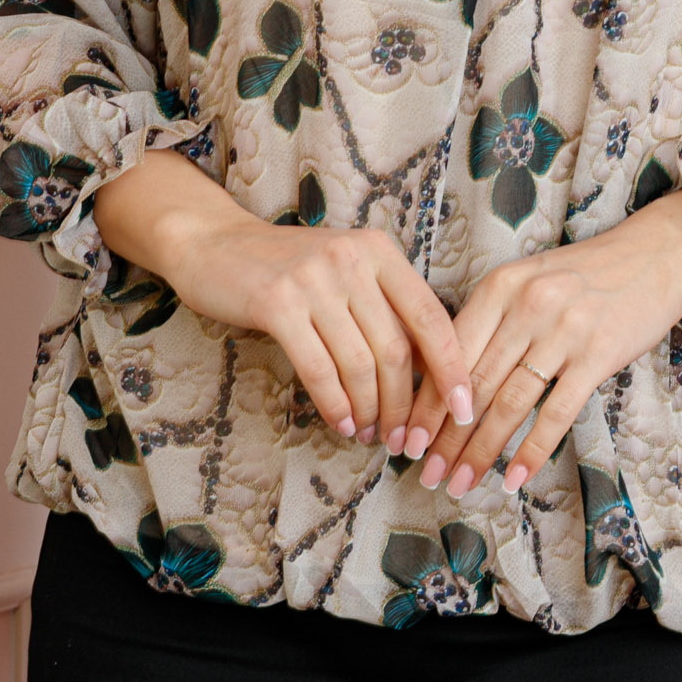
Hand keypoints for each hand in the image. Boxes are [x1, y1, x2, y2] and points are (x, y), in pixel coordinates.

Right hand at [94, 152, 475, 449]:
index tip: (465, 411)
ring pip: (360, 364)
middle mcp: (352, 259)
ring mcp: (314, 279)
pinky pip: (319, 369)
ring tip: (372, 434)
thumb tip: (430, 374)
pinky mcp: (277, 303)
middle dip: (407, 405)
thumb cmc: (288, 267)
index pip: (431, 317)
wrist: (215, 243)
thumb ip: (385, 308)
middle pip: (397, 349)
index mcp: (379, 250)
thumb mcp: (346, 270)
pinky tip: (342, 423)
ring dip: (372, 411)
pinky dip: (336, 405)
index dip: (453, 369)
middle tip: (407, 439)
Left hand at [399, 189, 681, 497]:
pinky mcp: (598, 355)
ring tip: (460, 483)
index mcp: (499, 286)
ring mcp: (563, 330)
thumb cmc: (582, 276)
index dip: (425, 401)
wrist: (654, 256)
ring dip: (480, 451)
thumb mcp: (527, 283)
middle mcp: (526, 305)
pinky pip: (556, 413)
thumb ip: (489, 323)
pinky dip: (531, 450)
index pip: (450, 353)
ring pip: (509, 402)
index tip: (406, 439)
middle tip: (425, 475)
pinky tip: (513, 478)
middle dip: (445, 437)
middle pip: (474, 383)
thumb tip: (443, 383)